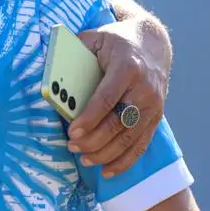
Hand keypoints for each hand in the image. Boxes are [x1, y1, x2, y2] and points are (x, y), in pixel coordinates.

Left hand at [67, 17, 170, 176]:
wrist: (152, 44)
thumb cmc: (115, 42)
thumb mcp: (95, 38)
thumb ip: (75, 54)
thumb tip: (53, 77)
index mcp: (128, 68)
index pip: (107, 98)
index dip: (89, 118)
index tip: (72, 133)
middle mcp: (145, 89)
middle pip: (119, 123)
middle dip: (94, 140)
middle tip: (72, 147)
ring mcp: (154, 106)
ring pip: (130, 138)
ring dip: (106, 154)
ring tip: (84, 159)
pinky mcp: (156, 117)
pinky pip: (141, 144)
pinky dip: (125, 161)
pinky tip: (108, 171)